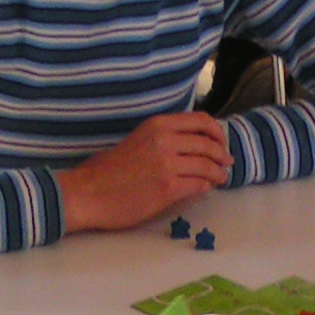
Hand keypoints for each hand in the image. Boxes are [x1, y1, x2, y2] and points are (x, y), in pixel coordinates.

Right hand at [58, 113, 233, 233]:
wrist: (88, 193)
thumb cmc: (106, 170)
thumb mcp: (137, 141)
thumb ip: (163, 140)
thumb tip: (191, 148)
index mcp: (157, 125)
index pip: (200, 121)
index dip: (216, 132)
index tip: (220, 141)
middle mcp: (165, 140)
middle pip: (208, 144)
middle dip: (222, 155)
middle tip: (226, 163)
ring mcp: (168, 165)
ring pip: (208, 166)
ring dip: (218, 173)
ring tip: (220, 178)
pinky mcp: (168, 189)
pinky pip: (199, 185)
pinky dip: (207, 187)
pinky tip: (205, 189)